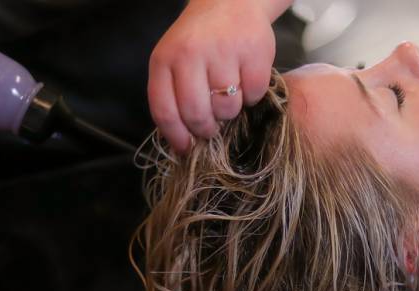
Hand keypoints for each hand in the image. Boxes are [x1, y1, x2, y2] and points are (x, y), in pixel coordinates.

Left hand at [147, 0, 275, 153]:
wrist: (230, 1)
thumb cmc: (200, 40)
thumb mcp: (174, 61)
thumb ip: (173, 95)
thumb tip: (182, 142)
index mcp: (164, 59)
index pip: (165, 110)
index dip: (176, 136)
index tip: (187, 148)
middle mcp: (190, 54)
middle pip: (197, 114)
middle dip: (207, 129)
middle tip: (213, 126)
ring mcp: (224, 51)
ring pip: (228, 107)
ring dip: (231, 110)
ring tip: (230, 94)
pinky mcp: (254, 52)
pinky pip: (254, 95)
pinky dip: (253, 96)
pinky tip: (246, 80)